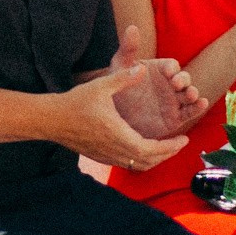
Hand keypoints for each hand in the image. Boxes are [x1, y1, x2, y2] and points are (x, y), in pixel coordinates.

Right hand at [62, 66, 189, 172]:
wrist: (51, 119)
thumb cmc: (75, 102)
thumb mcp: (100, 86)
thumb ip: (123, 78)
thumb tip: (143, 69)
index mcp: (119, 135)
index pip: (152, 149)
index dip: (171, 147)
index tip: (184, 138)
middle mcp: (116, 150)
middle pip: (149, 161)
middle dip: (168, 153)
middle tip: (179, 143)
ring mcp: (108, 156)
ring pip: (139, 165)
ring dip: (155, 158)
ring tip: (165, 147)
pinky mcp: (101, 157)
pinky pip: (128, 164)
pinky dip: (141, 160)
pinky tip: (143, 148)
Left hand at [102, 23, 205, 143]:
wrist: (116, 114)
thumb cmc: (118, 85)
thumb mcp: (120, 66)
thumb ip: (128, 48)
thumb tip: (132, 27)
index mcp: (160, 70)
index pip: (172, 66)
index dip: (172, 68)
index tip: (168, 72)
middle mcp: (170, 84)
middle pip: (184, 79)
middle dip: (184, 81)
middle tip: (176, 84)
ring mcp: (174, 101)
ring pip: (189, 95)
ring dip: (193, 94)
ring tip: (192, 94)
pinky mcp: (175, 118)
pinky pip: (190, 112)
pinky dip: (198, 108)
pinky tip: (201, 104)